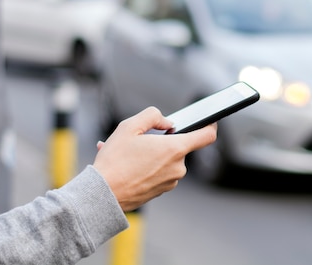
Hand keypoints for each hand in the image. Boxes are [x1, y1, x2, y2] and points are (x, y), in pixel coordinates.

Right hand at [92, 106, 216, 211]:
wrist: (102, 195)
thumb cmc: (115, 161)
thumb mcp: (129, 127)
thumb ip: (152, 116)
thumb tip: (167, 122)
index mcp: (175, 149)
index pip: (206, 136)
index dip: (210, 125)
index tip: (209, 120)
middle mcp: (177, 168)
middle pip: (179, 146)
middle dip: (161, 141)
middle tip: (138, 140)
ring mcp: (170, 182)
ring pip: (166, 160)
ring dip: (150, 154)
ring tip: (126, 154)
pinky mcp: (161, 191)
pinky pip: (159, 172)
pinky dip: (146, 166)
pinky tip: (127, 165)